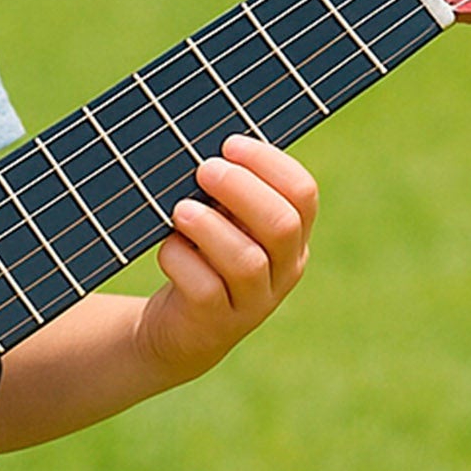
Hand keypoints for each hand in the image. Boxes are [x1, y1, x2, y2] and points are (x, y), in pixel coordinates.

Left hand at [137, 136, 317, 387]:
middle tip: (204, 170)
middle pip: (282, 224)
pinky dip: (182, 260)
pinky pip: (205, 289)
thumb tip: (203, 143)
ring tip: (180, 209)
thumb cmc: (201, 255)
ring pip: (247, 261)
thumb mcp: (222, 221)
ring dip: (210, 227)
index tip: (229, 143)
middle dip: (241, 189)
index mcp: (292, 235)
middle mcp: (283, 269)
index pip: (302, 193)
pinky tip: (168, 246)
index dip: (269, 163)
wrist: (179, 327)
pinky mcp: (217, 323)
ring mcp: (253, 302)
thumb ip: (225, 189)